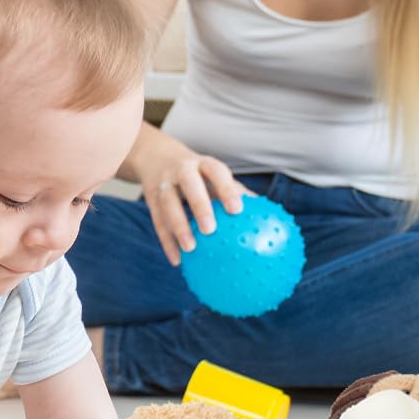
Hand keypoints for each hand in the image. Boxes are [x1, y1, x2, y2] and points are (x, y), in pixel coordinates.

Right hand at [131, 130, 244, 267]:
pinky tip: (177, 261)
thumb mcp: (215, 176)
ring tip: (191, 249)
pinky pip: (157, 221)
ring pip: (168, 204)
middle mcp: (182, 170)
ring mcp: (163, 183)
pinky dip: (166, 241)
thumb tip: (268, 214)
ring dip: (178, 226)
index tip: (238, 210)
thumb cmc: (199, 173)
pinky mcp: (150, 198)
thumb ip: (237, 192)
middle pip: (189, 185)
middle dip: (199, 206)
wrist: (157, 157)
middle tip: (210, 230)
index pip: (216, 172)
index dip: (227, 189)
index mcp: (203, 164)